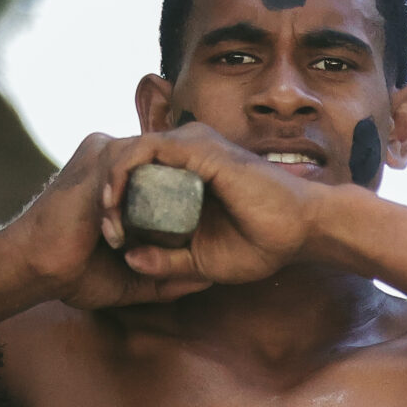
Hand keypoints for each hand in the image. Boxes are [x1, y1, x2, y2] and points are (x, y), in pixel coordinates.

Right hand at [0, 133, 213, 311]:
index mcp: (115, 174)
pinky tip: (175, 214)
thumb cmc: (75, 273)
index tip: (215, 217)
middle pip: (163, 157)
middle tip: (216, 212)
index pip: (164, 170)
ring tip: (197, 215)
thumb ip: (164, 273)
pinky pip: (136, 167)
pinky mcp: (95, 166)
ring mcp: (100, 156)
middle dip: (192, 181)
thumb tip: (208, 280)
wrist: (32, 269)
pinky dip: (157, 190)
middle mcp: (108, 155)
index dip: (191, 190)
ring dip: (179, 184)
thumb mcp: (130, 275)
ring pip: (155, 157)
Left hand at [97, 123, 331, 286]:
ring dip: (108, 185)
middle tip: (104, 233)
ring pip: (128, 153)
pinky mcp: (196, 146)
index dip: (115, 206)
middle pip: (127, 162)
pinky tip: (115, 203)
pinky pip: (143, 151)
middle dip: (105, 196)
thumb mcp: (202, 261)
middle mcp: (186, 153)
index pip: (137, 177)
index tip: (112, 240)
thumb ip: (167, 260)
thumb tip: (129, 259)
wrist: (303, 230)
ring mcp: (190, 145)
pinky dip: (122, 174)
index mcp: (188, 174)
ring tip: (106, 219)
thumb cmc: (263, 243)